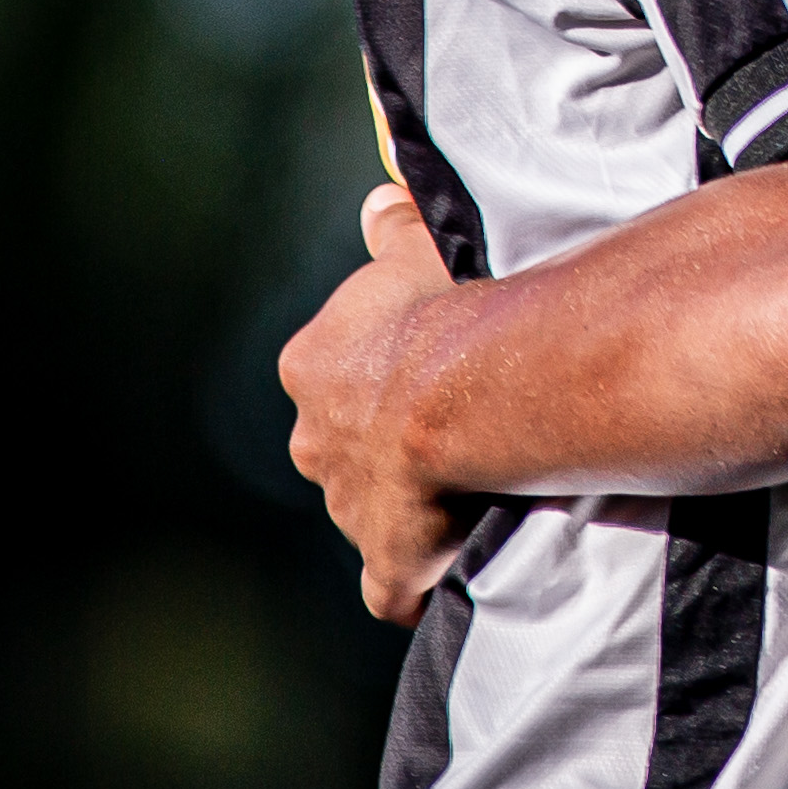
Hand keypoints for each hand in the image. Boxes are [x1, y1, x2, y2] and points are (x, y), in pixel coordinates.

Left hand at [283, 182, 476, 621]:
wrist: (466, 390)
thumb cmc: (446, 311)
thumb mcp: (418, 250)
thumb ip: (394, 227)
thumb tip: (378, 201)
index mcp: (314, 368)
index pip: (333, 377)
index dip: (380, 378)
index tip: (428, 372)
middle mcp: (315, 443)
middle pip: (341, 449)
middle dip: (382, 448)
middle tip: (452, 433)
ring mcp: (349, 508)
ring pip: (370, 511)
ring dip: (409, 508)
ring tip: (473, 494)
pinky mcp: (388, 564)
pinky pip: (395, 587)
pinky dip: (416, 585)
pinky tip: (450, 576)